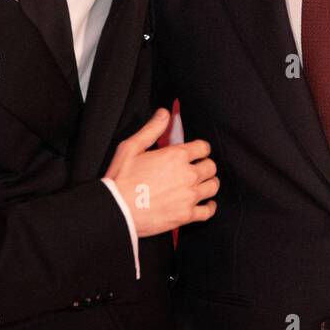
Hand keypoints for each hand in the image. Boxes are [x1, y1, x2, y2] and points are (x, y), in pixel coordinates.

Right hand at [104, 108, 218, 237]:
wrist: (117, 209)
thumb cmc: (121, 179)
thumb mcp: (132, 147)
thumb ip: (152, 129)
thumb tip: (164, 114)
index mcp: (176, 156)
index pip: (203, 147)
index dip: (201, 148)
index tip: (197, 152)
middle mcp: (187, 175)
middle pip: (211, 166)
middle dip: (205, 165)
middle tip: (198, 167)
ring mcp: (189, 196)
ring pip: (213, 186)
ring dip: (209, 182)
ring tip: (202, 183)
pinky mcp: (186, 215)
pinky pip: (208, 211)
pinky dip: (210, 206)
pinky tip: (206, 204)